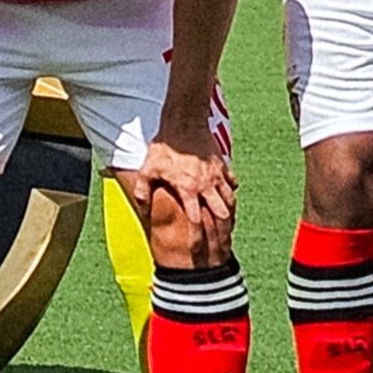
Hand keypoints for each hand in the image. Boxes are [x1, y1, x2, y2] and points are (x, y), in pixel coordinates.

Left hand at [137, 120, 237, 264]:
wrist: (184, 122)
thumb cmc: (164, 146)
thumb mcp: (148, 168)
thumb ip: (143, 189)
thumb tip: (140, 205)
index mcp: (188, 190)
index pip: (195, 222)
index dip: (197, 238)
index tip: (196, 251)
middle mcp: (205, 187)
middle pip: (221, 216)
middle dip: (221, 232)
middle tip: (220, 244)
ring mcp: (216, 176)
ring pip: (230, 201)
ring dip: (229, 214)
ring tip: (227, 226)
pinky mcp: (222, 166)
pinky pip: (232, 183)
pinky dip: (231, 192)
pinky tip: (229, 197)